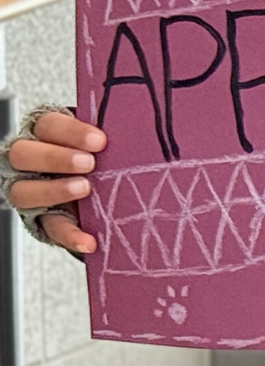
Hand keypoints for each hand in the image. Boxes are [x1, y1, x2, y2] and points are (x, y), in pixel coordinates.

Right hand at [6, 111, 105, 253]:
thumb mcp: (103, 142)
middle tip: (89, 163)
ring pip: (22, 191)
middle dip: (55, 157)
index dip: (70, 131)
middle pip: (23, 154)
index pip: (46, 124)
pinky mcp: (43, 219)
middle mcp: (29, 161)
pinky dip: (70, 235)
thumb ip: (109, 136)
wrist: (99, 188)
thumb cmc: (101, 155)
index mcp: (45, 134)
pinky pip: (50, 228)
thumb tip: (141, 127)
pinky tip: (89, 240)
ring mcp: (31, 191)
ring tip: (85, 189)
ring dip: (53, 190)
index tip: (100, 141)